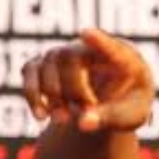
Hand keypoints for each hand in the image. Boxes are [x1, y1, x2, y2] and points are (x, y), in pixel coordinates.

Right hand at [22, 28, 154, 132]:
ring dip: (52, 96)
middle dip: (73, 89)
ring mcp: (68, 53)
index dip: (99, 41)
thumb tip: (84, 124)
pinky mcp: (48, 64)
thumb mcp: (129, 117)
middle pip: (69, 56)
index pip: (110, 47)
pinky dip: (33, 94)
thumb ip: (109, 118)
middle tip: (86, 112)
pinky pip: (30, 70)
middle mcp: (92, 48)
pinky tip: (41, 116)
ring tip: (64, 120)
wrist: (114, 105)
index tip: (87, 34)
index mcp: (124, 57)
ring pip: (47, 64)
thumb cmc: (129, 107)